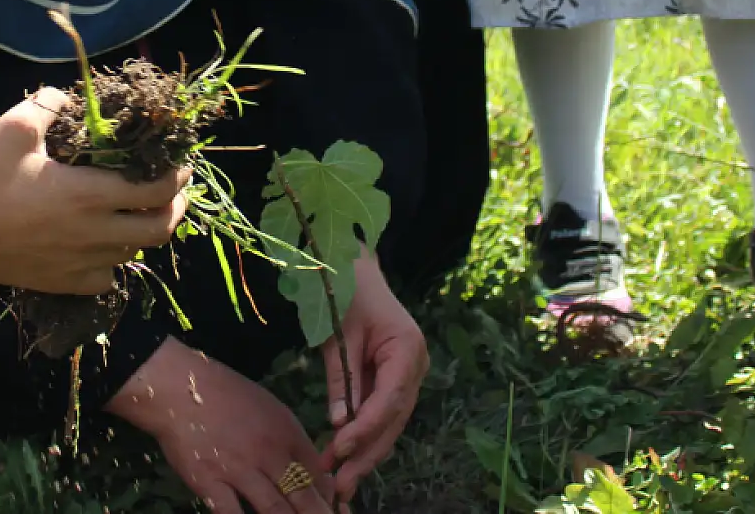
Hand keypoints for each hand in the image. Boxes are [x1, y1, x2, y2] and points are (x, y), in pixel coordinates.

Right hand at [0, 90, 188, 293]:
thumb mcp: (14, 127)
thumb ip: (51, 104)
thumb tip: (72, 97)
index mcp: (88, 194)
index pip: (157, 190)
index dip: (178, 175)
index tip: (181, 162)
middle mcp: (93, 233)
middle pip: (160, 229)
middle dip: (177, 207)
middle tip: (174, 188)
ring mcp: (79, 263)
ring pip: (134, 253)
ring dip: (146, 231)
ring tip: (141, 209)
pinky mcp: (63, 283)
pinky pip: (107, 277)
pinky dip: (116, 260)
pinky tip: (105, 242)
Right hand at [108, 338, 338, 513]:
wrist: (179, 387)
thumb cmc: (226, 394)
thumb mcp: (268, 407)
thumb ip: (290, 439)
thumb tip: (311, 472)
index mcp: (286, 430)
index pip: (318, 472)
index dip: (329, 497)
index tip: (335, 510)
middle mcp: (268, 452)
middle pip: (304, 496)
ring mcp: (239, 469)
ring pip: (275, 510)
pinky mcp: (209, 483)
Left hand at [318, 256, 427, 503]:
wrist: (354, 269)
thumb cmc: (346, 292)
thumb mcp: (338, 333)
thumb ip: (340, 379)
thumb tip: (338, 424)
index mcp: (408, 349)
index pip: (390, 400)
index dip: (365, 429)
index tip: (339, 449)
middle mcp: (416, 366)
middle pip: (393, 420)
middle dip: (366, 454)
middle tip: (341, 485)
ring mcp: (409, 375)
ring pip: (389, 423)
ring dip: (365, 452)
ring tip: (339, 481)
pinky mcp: (394, 379)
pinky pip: (381, 413)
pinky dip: (364, 435)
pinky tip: (345, 457)